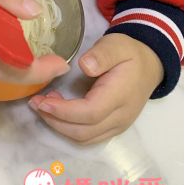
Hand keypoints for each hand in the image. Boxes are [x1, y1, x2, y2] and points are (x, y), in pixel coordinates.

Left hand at [28, 33, 163, 144]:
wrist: (149, 67)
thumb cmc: (129, 54)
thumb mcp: (116, 45)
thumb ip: (102, 55)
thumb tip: (85, 66)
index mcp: (120, 96)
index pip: (90, 113)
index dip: (64, 111)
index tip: (42, 101)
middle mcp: (120, 117)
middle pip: (84, 132)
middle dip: (55, 120)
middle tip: (35, 102)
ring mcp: (117, 126)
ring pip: (84, 138)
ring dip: (59, 126)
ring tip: (43, 104)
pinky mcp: (112, 128)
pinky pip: (87, 137)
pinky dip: (67, 128)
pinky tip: (56, 110)